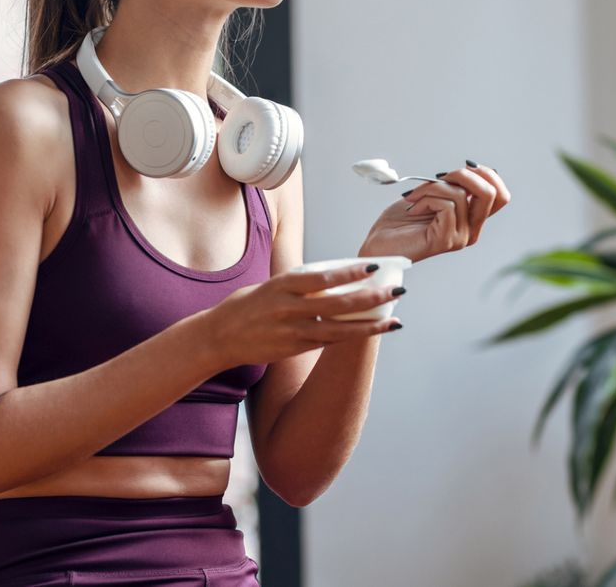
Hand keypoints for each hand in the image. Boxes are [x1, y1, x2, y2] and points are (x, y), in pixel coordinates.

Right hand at [198, 262, 405, 367]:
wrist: (217, 338)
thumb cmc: (245, 306)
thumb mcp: (269, 286)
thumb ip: (298, 285)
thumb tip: (333, 279)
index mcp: (282, 285)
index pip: (322, 277)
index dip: (350, 273)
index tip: (375, 266)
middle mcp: (288, 309)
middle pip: (338, 304)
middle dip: (371, 298)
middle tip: (398, 292)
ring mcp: (291, 332)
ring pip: (338, 330)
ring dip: (369, 326)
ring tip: (395, 321)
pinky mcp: (292, 350)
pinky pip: (327, 343)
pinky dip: (350, 337)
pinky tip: (369, 332)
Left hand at [359, 161, 511, 263]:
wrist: (378, 244)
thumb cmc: (401, 221)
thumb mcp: (432, 194)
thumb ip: (452, 186)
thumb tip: (467, 169)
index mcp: (472, 220)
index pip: (500, 195)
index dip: (487, 174)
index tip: (464, 166)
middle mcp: (471, 231)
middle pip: (491, 193)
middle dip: (464, 174)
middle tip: (438, 177)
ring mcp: (460, 237)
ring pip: (460, 194)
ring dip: (431, 187)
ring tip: (414, 197)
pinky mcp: (446, 240)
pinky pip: (446, 205)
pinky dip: (426, 198)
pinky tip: (413, 208)